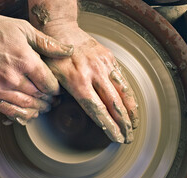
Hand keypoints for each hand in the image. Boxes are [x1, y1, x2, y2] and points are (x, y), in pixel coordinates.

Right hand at [0, 13, 72, 124]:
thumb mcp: (22, 29)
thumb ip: (47, 43)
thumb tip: (69, 51)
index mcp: (25, 60)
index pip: (49, 83)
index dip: (57, 89)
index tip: (58, 89)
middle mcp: (13, 77)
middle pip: (40, 96)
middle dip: (50, 100)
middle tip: (54, 100)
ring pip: (27, 106)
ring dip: (39, 109)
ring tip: (44, 107)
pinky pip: (9, 111)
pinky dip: (23, 115)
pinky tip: (29, 113)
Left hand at [43, 24, 138, 142]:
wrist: (62, 30)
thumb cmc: (54, 57)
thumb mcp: (51, 78)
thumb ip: (61, 96)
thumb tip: (66, 113)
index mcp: (78, 81)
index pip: (97, 110)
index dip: (109, 126)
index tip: (117, 138)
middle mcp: (94, 74)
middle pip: (114, 104)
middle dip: (123, 124)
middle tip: (128, 137)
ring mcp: (104, 65)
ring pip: (123, 92)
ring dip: (131, 111)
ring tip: (135, 125)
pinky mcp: (110, 59)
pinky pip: (123, 80)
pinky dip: (129, 95)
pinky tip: (132, 106)